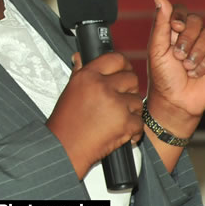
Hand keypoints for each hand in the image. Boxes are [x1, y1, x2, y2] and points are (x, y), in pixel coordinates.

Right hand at [47, 52, 142, 178]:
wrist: (65, 148)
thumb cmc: (65, 122)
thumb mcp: (69, 90)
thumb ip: (80, 72)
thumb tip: (81, 58)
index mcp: (88, 76)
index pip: (116, 59)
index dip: (123, 65)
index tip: (123, 71)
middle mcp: (102, 87)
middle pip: (131, 78)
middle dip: (128, 89)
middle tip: (120, 99)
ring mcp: (115, 104)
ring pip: (137, 100)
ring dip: (131, 110)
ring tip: (116, 118)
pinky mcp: (125, 123)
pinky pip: (139, 122)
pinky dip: (133, 129)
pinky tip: (121, 130)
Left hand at [146, 0, 204, 134]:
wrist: (174, 100)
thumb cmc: (162, 75)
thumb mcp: (157, 49)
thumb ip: (160, 24)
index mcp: (174, 31)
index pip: (181, 11)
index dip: (180, 16)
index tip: (175, 28)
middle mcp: (192, 36)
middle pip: (196, 21)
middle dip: (186, 38)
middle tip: (178, 55)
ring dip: (196, 52)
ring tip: (186, 66)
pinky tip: (195, 74)